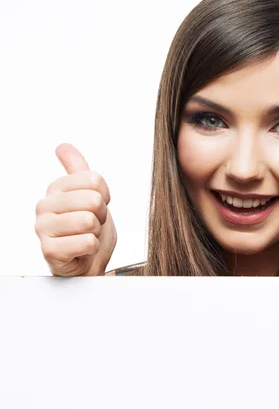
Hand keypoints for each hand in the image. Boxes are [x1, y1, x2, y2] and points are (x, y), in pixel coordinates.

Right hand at [34, 144, 116, 275]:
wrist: (87, 262)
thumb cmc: (87, 229)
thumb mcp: (88, 193)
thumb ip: (78, 169)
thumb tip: (62, 146)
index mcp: (56, 188)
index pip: (95, 180)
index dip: (104, 196)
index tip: (96, 206)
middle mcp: (44, 205)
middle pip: (93, 200)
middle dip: (101, 215)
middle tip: (92, 224)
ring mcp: (43, 228)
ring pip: (89, 221)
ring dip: (96, 232)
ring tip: (86, 235)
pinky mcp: (49, 250)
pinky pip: (87, 242)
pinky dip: (92, 248)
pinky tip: (82, 249)